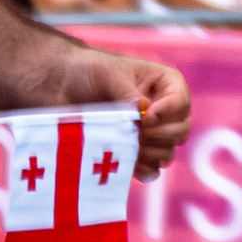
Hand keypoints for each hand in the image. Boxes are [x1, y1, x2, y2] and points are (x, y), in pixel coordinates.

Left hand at [49, 47, 192, 180]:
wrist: (60, 88)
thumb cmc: (88, 71)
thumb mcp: (109, 74)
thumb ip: (127, 93)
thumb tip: (143, 112)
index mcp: (163, 85)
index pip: (181, 102)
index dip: (168, 112)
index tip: (145, 118)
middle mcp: (162, 111)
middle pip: (180, 130)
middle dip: (162, 135)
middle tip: (138, 133)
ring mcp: (148, 134)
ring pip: (168, 152)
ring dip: (153, 153)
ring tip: (132, 146)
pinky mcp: (133, 152)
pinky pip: (151, 170)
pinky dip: (145, 170)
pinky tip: (131, 165)